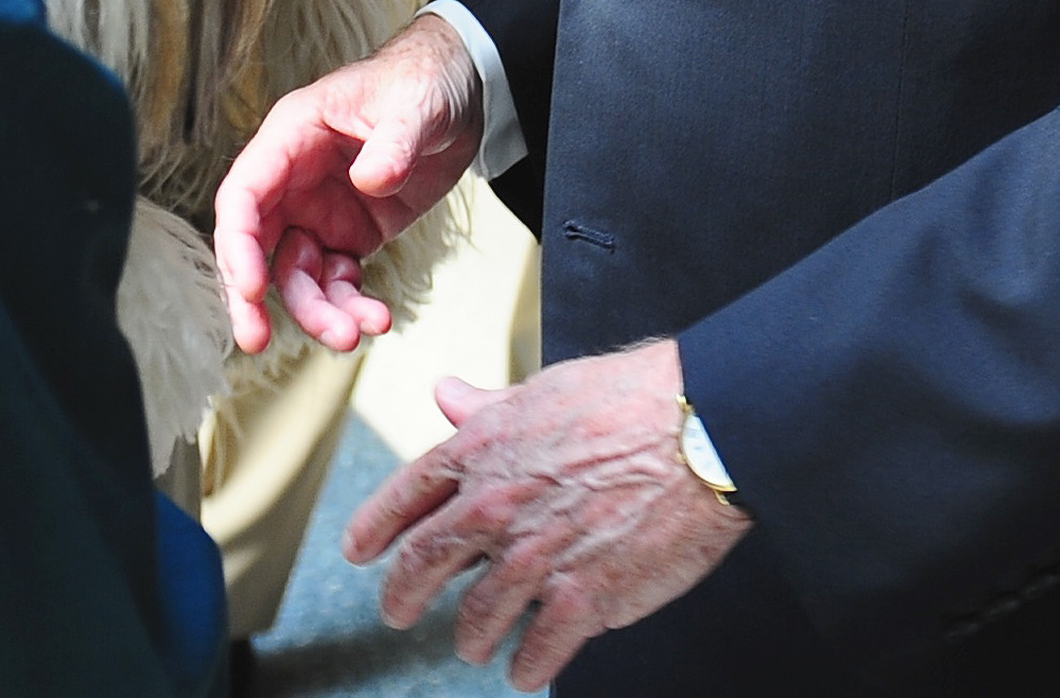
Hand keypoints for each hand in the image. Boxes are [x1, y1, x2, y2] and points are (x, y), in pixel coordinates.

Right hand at [213, 15, 481, 353]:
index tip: (250, 288)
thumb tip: (370, 181)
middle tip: (256, 340)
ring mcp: (321, 210)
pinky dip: (350, 305)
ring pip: (297, 274)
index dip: (239, 244)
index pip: (245, 194)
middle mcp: (295, 178)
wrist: (461, 91)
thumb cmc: (421, 81)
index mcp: (293, 136)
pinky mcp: (351, 234)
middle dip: (253, 296)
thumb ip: (392, 142)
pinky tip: (377, 318)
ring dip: (317, 311)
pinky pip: (338, 281)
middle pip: (256, 245)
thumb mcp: (413, 104)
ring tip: (354, 333)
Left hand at [345, 343, 751, 690]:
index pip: (406, 495)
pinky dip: (526, 667)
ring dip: (472, 637)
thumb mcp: (544, 390)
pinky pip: (537, 651)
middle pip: (422, 564)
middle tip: (397, 612)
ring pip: (477, 619)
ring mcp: (537, 557)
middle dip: (402, 595)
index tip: (359, 552)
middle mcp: (496, 505)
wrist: (700, 431)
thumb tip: (445, 393)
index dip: (374, 528)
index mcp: (482, 448)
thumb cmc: (630, 398)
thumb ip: (488, 406)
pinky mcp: (584, 598)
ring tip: (474, 644)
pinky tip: (525, 670)